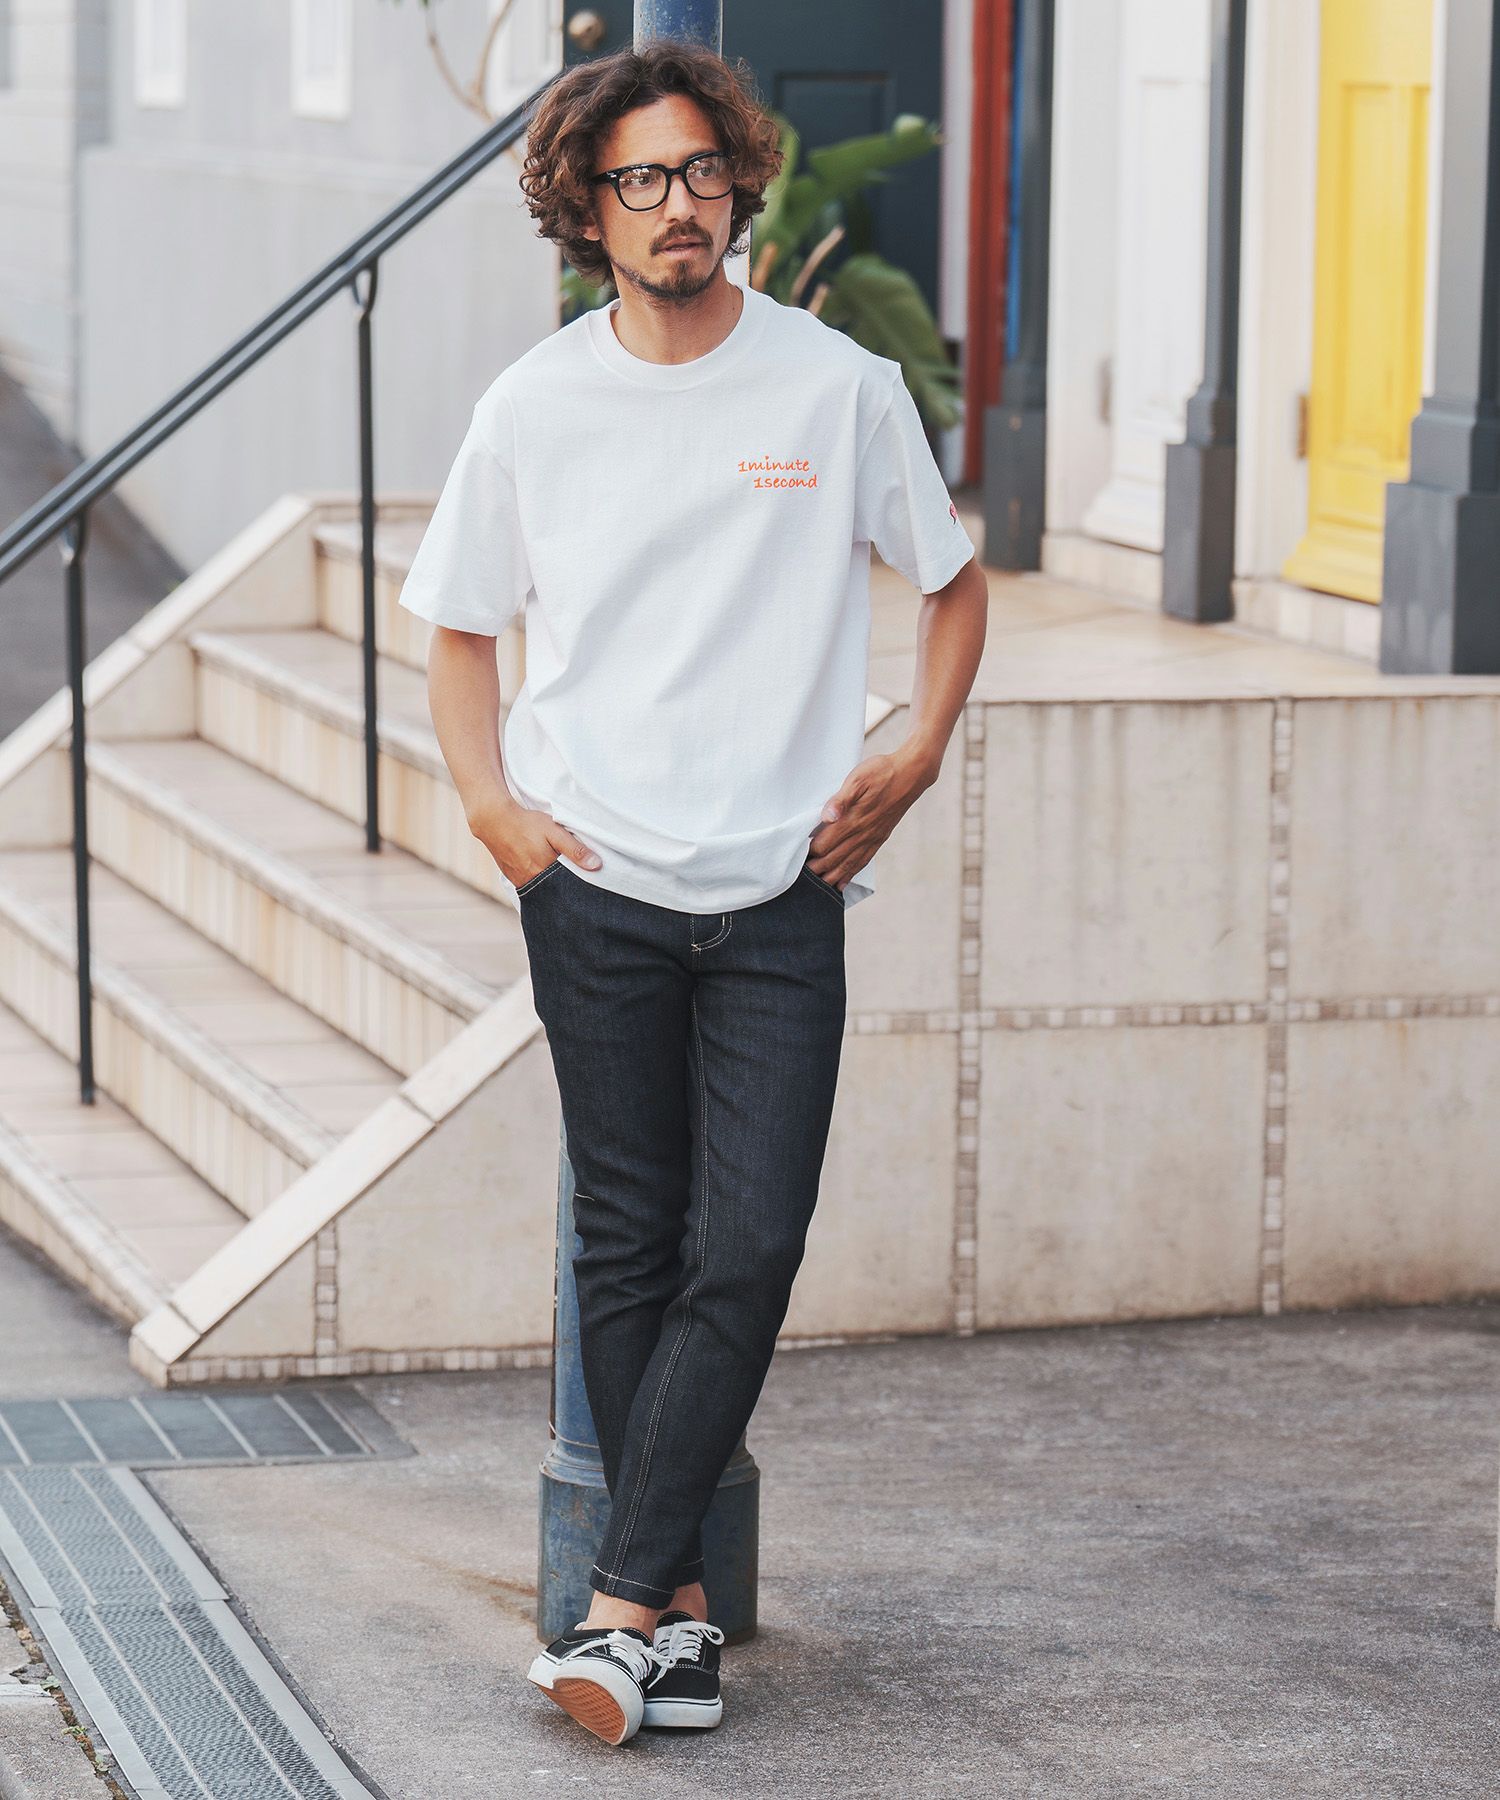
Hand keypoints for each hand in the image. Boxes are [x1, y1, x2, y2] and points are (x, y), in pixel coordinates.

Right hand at [468, 801, 600, 889]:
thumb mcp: (554, 831)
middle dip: (566, 889)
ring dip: (552, 887)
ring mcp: (520, 881)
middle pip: (555, 891)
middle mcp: (532, 880)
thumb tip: (596, 865)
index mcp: (545, 870)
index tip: (588, 885)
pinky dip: (539, 884)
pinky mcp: (512, 878)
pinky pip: (530, 887)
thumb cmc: (526, 824)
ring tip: (559, 879)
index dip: (578, 885)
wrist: (493, 821)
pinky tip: (544, 876)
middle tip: (575, 884)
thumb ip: (575, 849)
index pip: (568, 886)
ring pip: (542, 890)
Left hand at [806, 747, 934, 888]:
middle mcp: (861, 834)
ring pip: (847, 865)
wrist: (911, 775)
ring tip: (818, 886)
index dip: (809, 853)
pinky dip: (850, 874)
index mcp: (852, 820)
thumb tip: (827, 817)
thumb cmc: (882, 773)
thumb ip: (840, 800)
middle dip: (816, 869)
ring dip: (831, 877)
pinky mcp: (879, 838)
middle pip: (833, 859)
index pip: (824, 844)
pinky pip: (862, 861)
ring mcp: (871, 838)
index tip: (796, 857)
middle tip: (801, 878)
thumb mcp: (858, 779)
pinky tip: (842, 882)